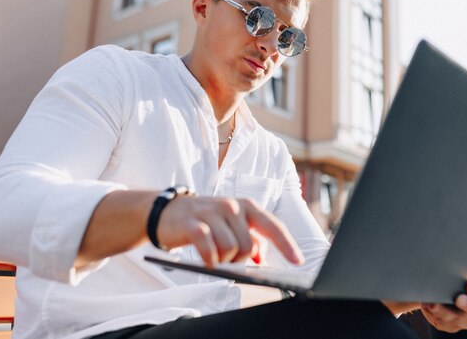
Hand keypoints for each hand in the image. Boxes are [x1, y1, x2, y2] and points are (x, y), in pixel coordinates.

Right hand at [157, 195, 303, 266]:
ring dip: (222, 259)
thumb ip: (251, 239)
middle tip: (225, 256)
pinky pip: (209, 250)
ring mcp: (212, 213)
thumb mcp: (232, 225)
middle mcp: (232, 206)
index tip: (298, 261)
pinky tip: (205, 260)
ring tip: (213, 253)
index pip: (273, 226)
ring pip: (230, 250)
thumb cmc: (207, 221)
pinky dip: (209, 260)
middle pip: (248, 245)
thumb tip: (260, 258)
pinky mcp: (193, 224)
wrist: (168, 212)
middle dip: (239, 258)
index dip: (287, 245)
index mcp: (246, 206)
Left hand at [420, 245, 466, 332]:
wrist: (445, 286)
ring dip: (445, 312)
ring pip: (458, 320)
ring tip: (433, 303)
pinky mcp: (451, 325)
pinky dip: (434, 316)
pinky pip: (444, 324)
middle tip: (457, 298)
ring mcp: (465, 319)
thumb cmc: (464, 275)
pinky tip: (427, 306)